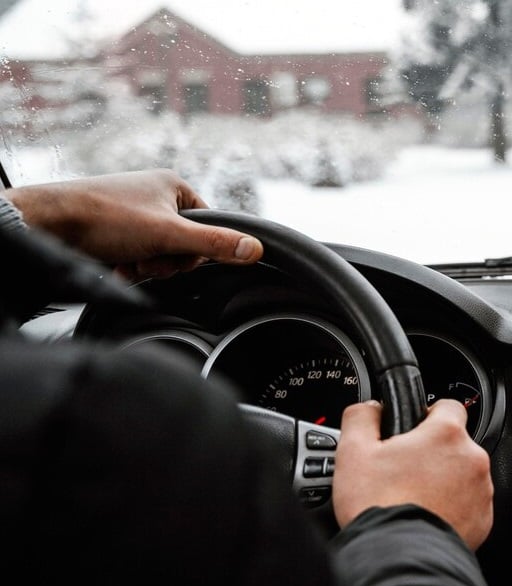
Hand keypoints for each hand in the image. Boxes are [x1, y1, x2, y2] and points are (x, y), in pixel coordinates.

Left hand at [6, 169, 262, 278]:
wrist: (48, 223)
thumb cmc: (104, 218)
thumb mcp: (168, 234)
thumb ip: (214, 244)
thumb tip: (256, 249)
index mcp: (173, 186)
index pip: (208, 226)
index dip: (195, 249)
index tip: (174, 253)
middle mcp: (154, 196)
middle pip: (184, 243)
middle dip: (166, 260)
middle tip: (146, 257)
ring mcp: (133, 213)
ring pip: (159, 253)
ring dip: (147, 266)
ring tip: (126, 259)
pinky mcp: (113, 229)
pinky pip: (137, 255)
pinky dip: (128, 266)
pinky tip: (114, 264)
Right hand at [333, 399, 494, 549]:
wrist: (398, 557)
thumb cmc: (378, 506)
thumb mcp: (353, 452)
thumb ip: (362, 418)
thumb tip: (369, 409)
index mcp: (446, 434)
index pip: (448, 406)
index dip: (428, 415)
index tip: (415, 429)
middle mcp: (472, 459)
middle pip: (454, 445)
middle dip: (432, 454)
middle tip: (404, 472)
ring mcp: (481, 491)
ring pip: (463, 476)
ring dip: (444, 481)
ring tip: (413, 498)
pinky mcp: (483, 519)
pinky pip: (469, 505)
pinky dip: (452, 508)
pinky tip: (427, 516)